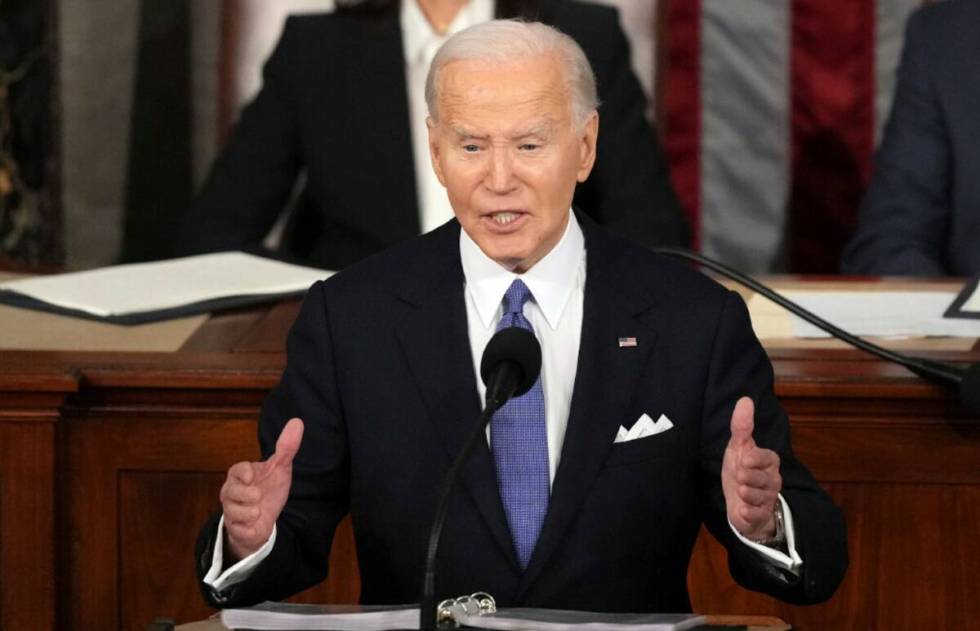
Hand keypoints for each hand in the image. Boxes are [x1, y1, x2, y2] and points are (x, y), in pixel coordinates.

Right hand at [220, 418, 303, 561]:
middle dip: (242, 494)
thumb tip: (297, 422)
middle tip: (257, 494)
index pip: (236, 470)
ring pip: (232, 512)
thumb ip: (286, 447)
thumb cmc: (269, 487)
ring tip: (258, 511)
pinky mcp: (238, 529)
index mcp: (242, 475)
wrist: (264, 517)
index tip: (251, 475)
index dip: (242, 472)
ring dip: (245, 513)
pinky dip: (246, 530)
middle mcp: (233, 492)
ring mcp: (234, 511)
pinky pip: (237, 531)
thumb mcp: (280, 468)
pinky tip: (254, 528)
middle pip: (229, 492)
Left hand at [721, 397, 780, 540]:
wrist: (739, 502)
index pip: (765, 458)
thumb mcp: (738, 447)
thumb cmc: (740, 469)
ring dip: (746, 494)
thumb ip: (742, 426)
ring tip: (740, 491)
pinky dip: (747, 513)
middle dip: (748, 477)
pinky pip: (755, 515)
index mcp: (769, 461)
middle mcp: (773, 480)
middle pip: (761, 478)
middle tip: (740, 476)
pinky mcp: (761, 516)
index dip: (753, 459)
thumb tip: (745, 399)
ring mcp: (768, 499)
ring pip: (758, 496)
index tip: (743, 459)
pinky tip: (742, 510)